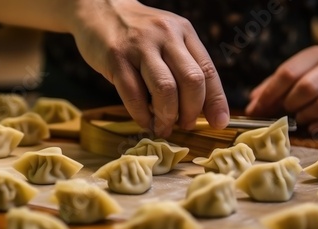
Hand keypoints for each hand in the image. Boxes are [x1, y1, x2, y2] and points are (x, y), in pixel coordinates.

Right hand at [70, 0, 228, 136]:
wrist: (99, 8)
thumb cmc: (136, 33)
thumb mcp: (166, 38)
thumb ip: (183, 64)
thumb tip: (200, 107)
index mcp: (184, 31)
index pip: (207, 70)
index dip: (216, 101)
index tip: (218, 123)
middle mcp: (166, 35)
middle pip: (191, 80)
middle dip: (191, 112)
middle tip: (184, 126)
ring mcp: (140, 45)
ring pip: (165, 89)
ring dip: (167, 116)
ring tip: (162, 127)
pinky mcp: (116, 57)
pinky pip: (133, 94)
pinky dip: (141, 115)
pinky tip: (144, 121)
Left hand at [246, 45, 317, 132]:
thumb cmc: (315, 78)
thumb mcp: (294, 74)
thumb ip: (271, 88)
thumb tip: (251, 106)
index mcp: (315, 55)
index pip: (287, 73)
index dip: (269, 94)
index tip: (256, 109)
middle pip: (306, 87)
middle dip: (289, 104)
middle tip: (283, 111)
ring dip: (305, 115)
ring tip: (298, 117)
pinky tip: (311, 126)